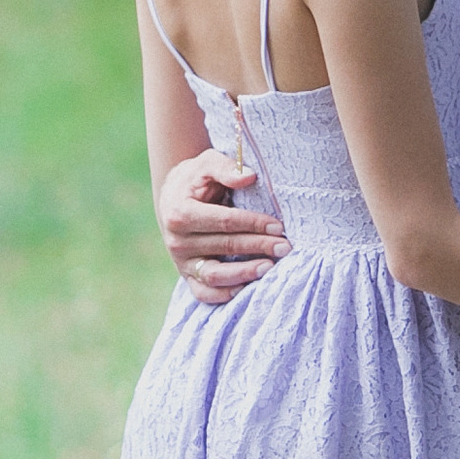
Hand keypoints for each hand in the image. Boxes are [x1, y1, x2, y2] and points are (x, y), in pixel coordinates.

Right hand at [159, 150, 288, 306]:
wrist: (174, 197)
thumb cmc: (196, 178)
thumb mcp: (207, 163)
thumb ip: (226, 168)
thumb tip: (249, 177)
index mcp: (181, 212)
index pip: (224, 221)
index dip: (253, 224)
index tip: (279, 226)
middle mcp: (177, 241)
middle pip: (224, 246)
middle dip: (258, 246)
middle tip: (286, 247)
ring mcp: (181, 261)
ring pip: (214, 275)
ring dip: (244, 274)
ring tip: (270, 268)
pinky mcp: (187, 276)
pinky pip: (204, 293)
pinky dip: (225, 295)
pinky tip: (249, 288)